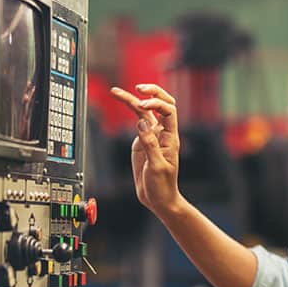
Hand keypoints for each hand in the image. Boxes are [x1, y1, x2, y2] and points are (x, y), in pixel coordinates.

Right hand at [109, 84, 182, 217]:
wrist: (158, 198)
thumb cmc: (163, 186)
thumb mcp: (157, 167)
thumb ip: (150, 144)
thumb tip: (141, 123)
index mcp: (171, 138)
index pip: (168, 111)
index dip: (156, 104)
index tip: (141, 106)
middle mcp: (163, 133)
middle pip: (162, 104)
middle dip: (152, 92)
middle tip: (139, 87)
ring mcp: (152, 135)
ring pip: (145, 111)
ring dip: (133, 99)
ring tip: (116, 92)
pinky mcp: (141, 140)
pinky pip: (137, 120)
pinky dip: (129, 111)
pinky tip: (121, 102)